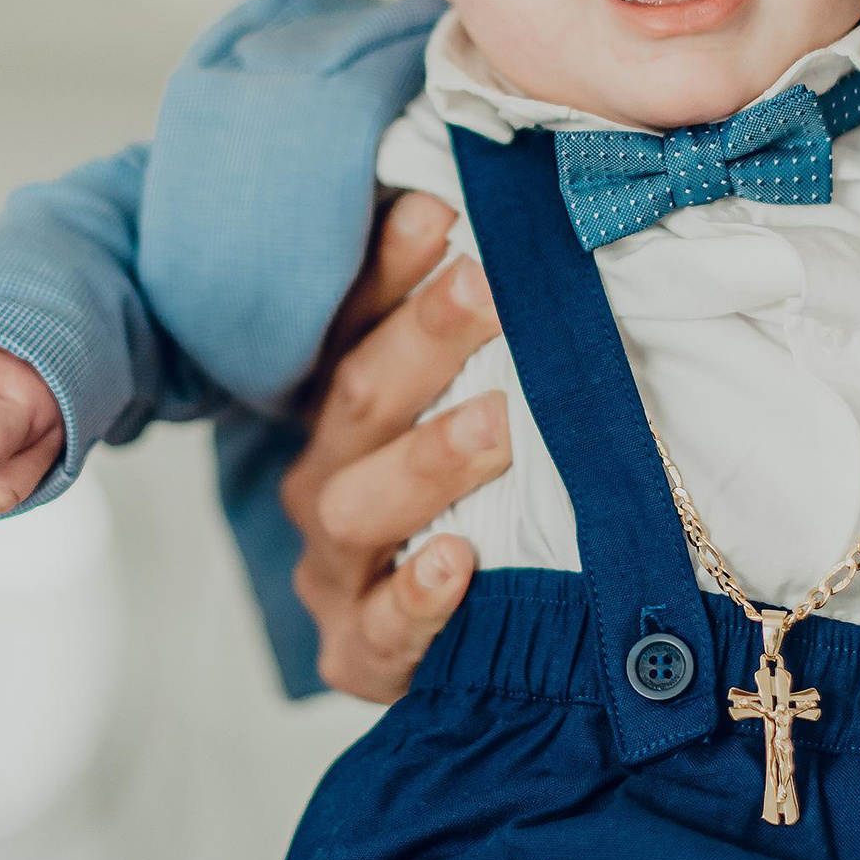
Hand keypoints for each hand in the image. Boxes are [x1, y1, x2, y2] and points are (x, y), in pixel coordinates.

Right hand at [283, 191, 510, 700]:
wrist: (441, 646)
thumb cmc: (470, 502)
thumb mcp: (470, 409)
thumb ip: (488, 335)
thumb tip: (532, 226)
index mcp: (345, 405)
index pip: (350, 323)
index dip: (388, 266)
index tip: (439, 210)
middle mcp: (327, 474)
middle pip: (357, 398)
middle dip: (422, 339)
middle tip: (485, 288)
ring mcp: (335, 564)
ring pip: (356, 505)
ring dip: (426, 460)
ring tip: (494, 424)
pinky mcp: (356, 649)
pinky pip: (379, 627)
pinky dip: (417, 596)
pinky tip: (456, 562)